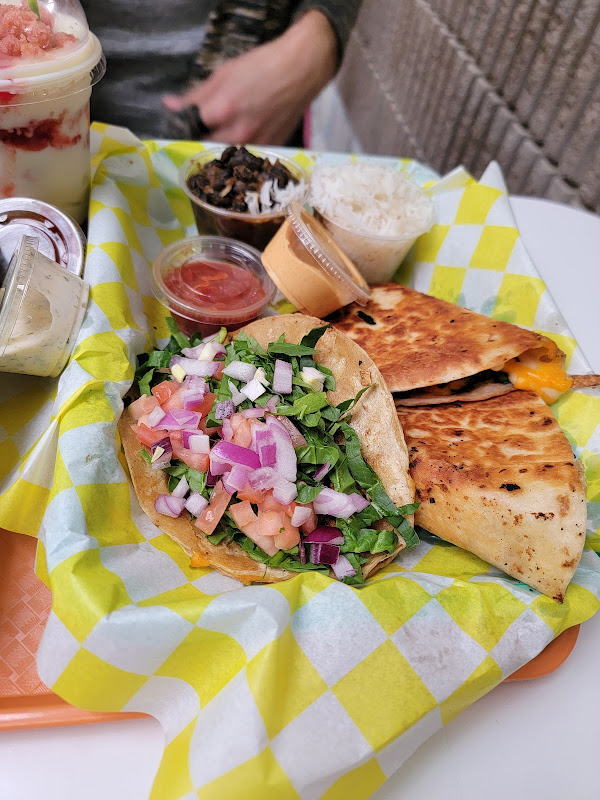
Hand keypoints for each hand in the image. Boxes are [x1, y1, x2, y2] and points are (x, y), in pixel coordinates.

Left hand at [163, 9, 337, 144]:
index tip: (180, 128)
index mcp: (223, 110)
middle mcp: (238, 134)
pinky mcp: (269, 152)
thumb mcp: (223, 74)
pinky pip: (246, 159)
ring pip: (226, 159)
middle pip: (205, 150)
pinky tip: (241, 141)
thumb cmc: (262, 66)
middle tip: (201, 134)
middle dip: (199, 144)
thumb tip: (169, 106)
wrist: (301, 71)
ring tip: (222, 139)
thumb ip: (195, 95)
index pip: (189, 131)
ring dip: (218, 152)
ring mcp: (255, 146)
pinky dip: (239, 154)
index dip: (181, 131)